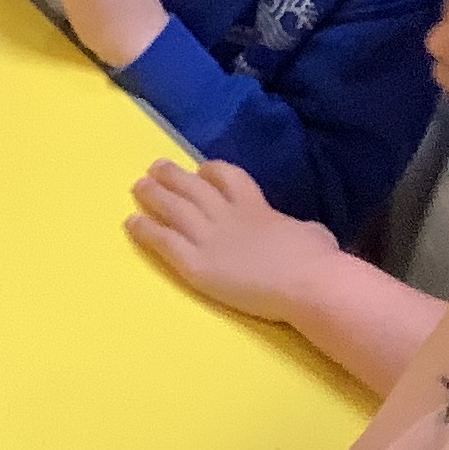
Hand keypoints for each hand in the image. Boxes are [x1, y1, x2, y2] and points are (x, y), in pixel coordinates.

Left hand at [126, 160, 341, 320]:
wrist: (306, 282)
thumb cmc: (317, 260)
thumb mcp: (313, 232)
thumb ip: (299, 228)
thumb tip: (305, 232)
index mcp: (256, 206)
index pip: (228, 177)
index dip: (210, 171)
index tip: (200, 168)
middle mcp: (226, 215)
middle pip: (193, 187)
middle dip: (173, 175)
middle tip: (155, 167)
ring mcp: (207, 236)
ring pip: (172, 208)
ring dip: (153, 195)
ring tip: (138, 186)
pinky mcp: (194, 262)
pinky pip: (162, 240)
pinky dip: (144, 229)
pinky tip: (130, 223)